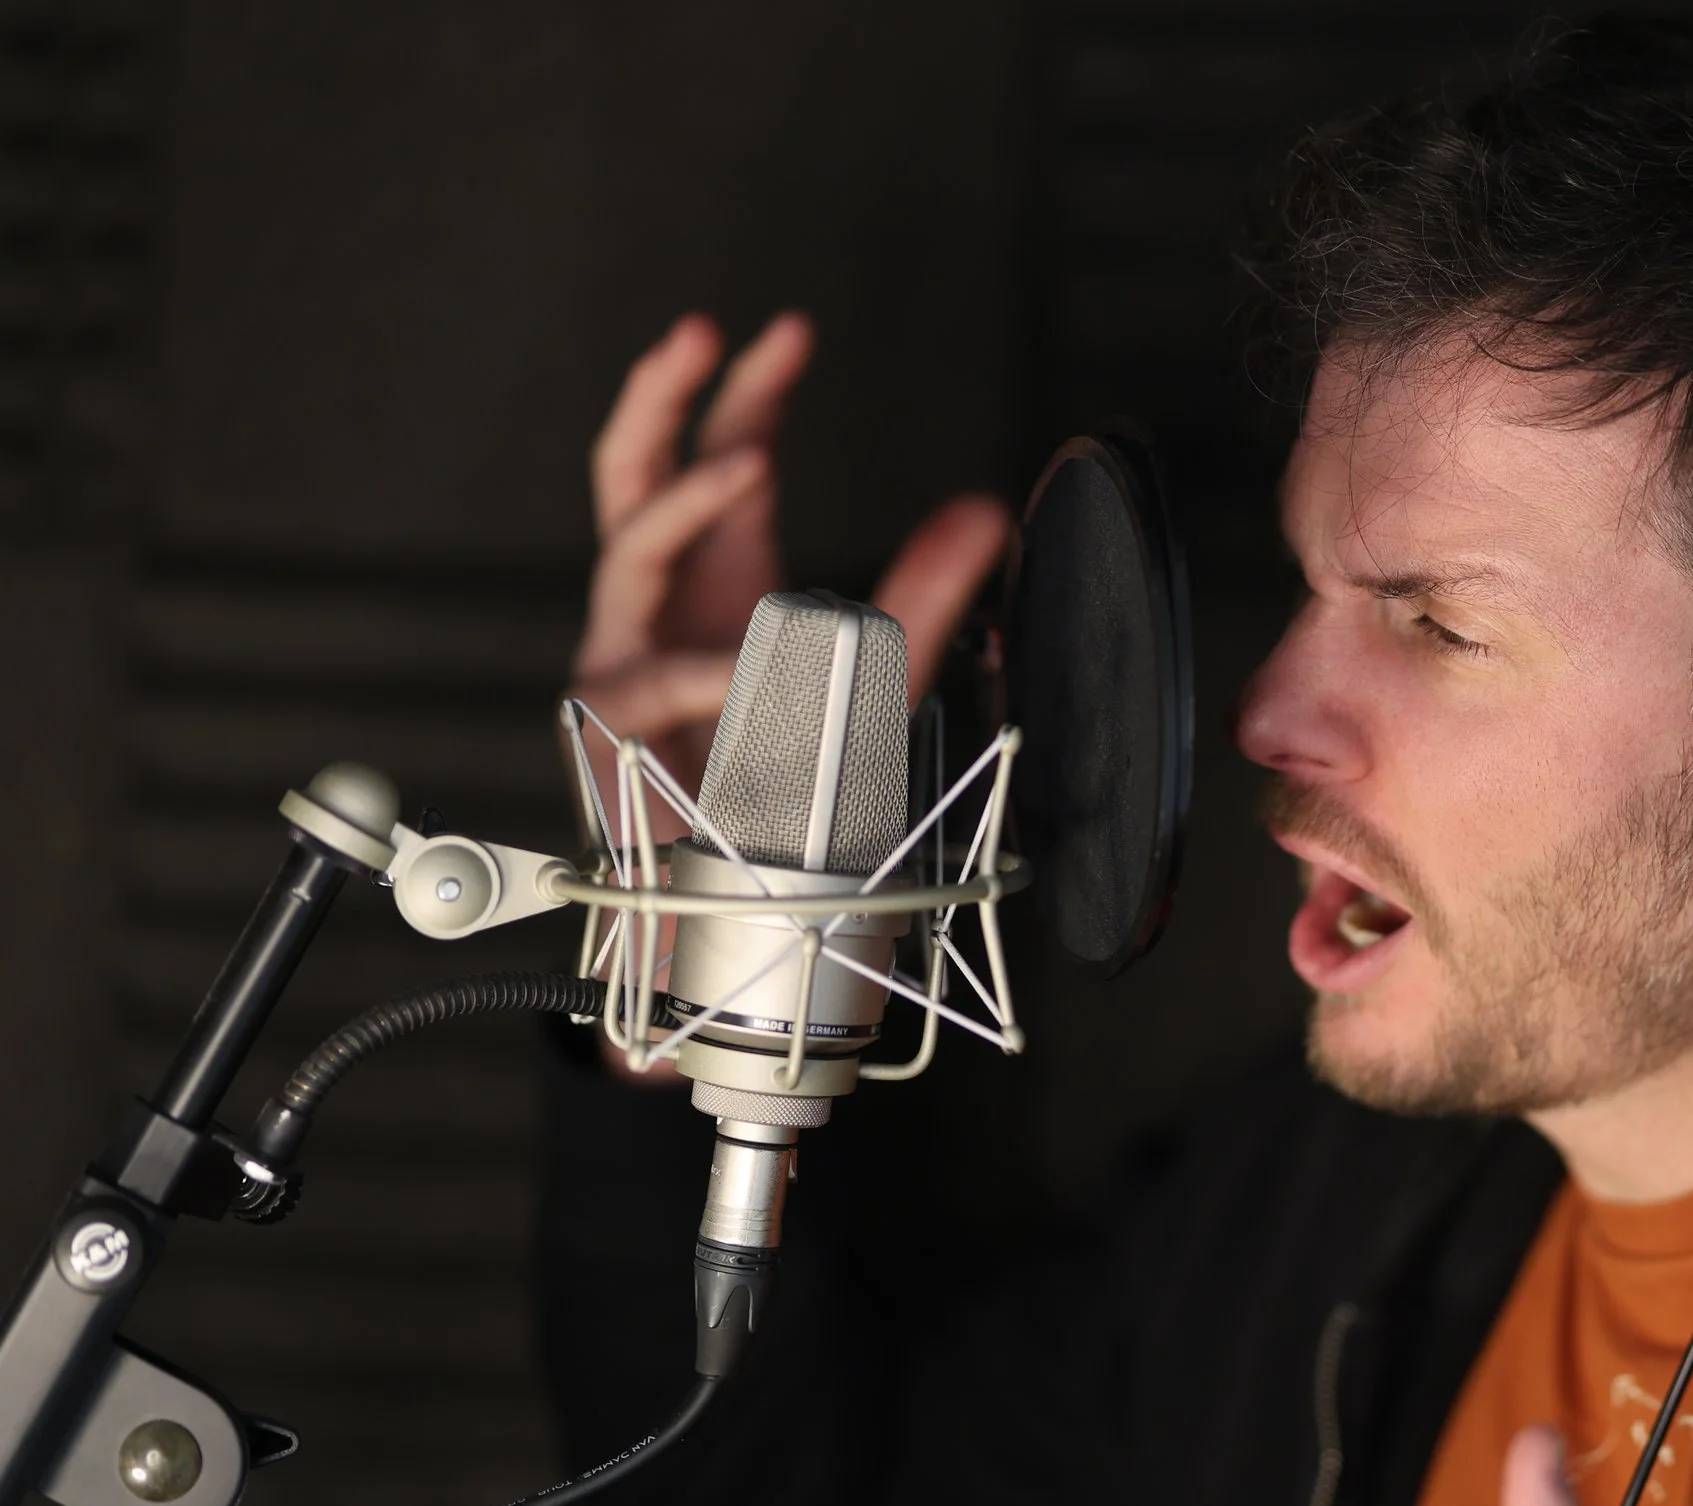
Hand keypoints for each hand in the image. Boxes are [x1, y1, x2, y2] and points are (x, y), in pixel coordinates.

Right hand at [568, 310, 1011, 834]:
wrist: (744, 890)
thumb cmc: (789, 788)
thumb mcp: (877, 672)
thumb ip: (926, 592)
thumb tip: (987, 510)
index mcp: (722, 580)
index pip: (724, 458)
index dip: (751, 391)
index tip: (793, 332)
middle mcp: (664, 605)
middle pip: (633, 471)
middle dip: (660, 396)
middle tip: (699, 333)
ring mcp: (625, 654)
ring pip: (630, 547)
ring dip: (690, 500)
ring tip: (755, 462)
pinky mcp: (610, 718)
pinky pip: (655, 675)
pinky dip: (710, 674)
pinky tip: (750, 678)